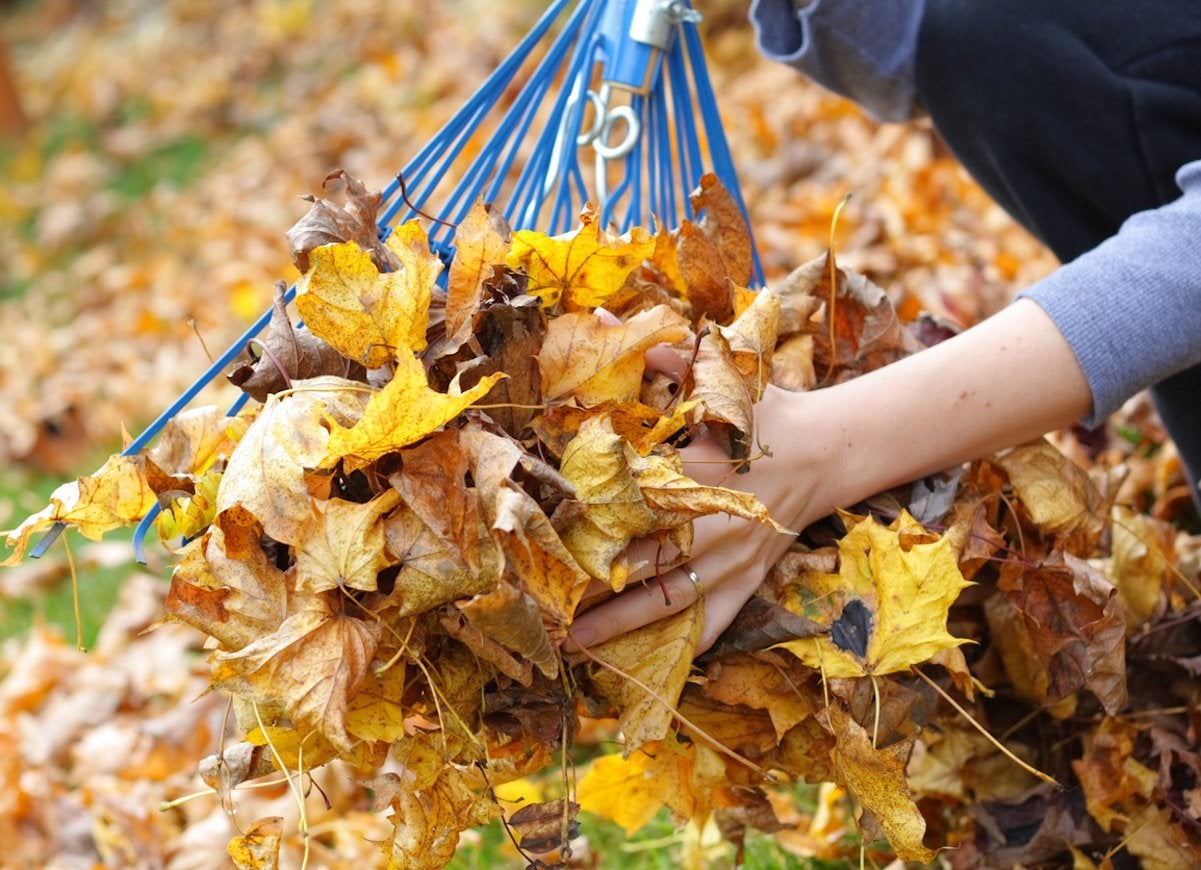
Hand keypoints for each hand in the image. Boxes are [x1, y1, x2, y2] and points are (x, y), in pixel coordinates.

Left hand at [566, 383, 825, 653]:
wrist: (828, 450)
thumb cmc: (765, 413)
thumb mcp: (720, 379)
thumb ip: (660, 358)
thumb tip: (601, 320)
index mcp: (702, 473)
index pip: (638, 503)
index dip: (595, 522)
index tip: (551, 535)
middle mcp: (716, 523)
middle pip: (647, 561)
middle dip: (597, 584)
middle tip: (546, 602)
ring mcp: (734, 560)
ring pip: (673, 600)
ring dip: (624, 625)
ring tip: (577, 644)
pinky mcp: (750, 580)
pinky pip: (716, 621)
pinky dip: (684, 644)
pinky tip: (647, 666)